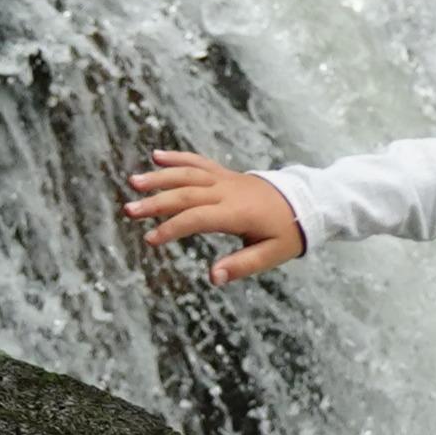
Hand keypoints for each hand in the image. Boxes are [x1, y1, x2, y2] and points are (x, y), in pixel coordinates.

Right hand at [127, 150, 306, 279]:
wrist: (306, 202)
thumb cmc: (287, 233)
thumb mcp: (270, 254)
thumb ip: (241, 266)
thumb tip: (213, 278)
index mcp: (237, 213)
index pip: (198, 217)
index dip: (172, 228)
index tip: (151, 240)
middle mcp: (228, 191)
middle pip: (186, 192)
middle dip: (156, 202)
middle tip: (129, 210)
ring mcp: (226, 179)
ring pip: (188, 173)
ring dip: (160, 177)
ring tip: (134, 182)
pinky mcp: (226, 173)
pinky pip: (199, 161)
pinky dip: (178, 157)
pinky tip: (156, 156)